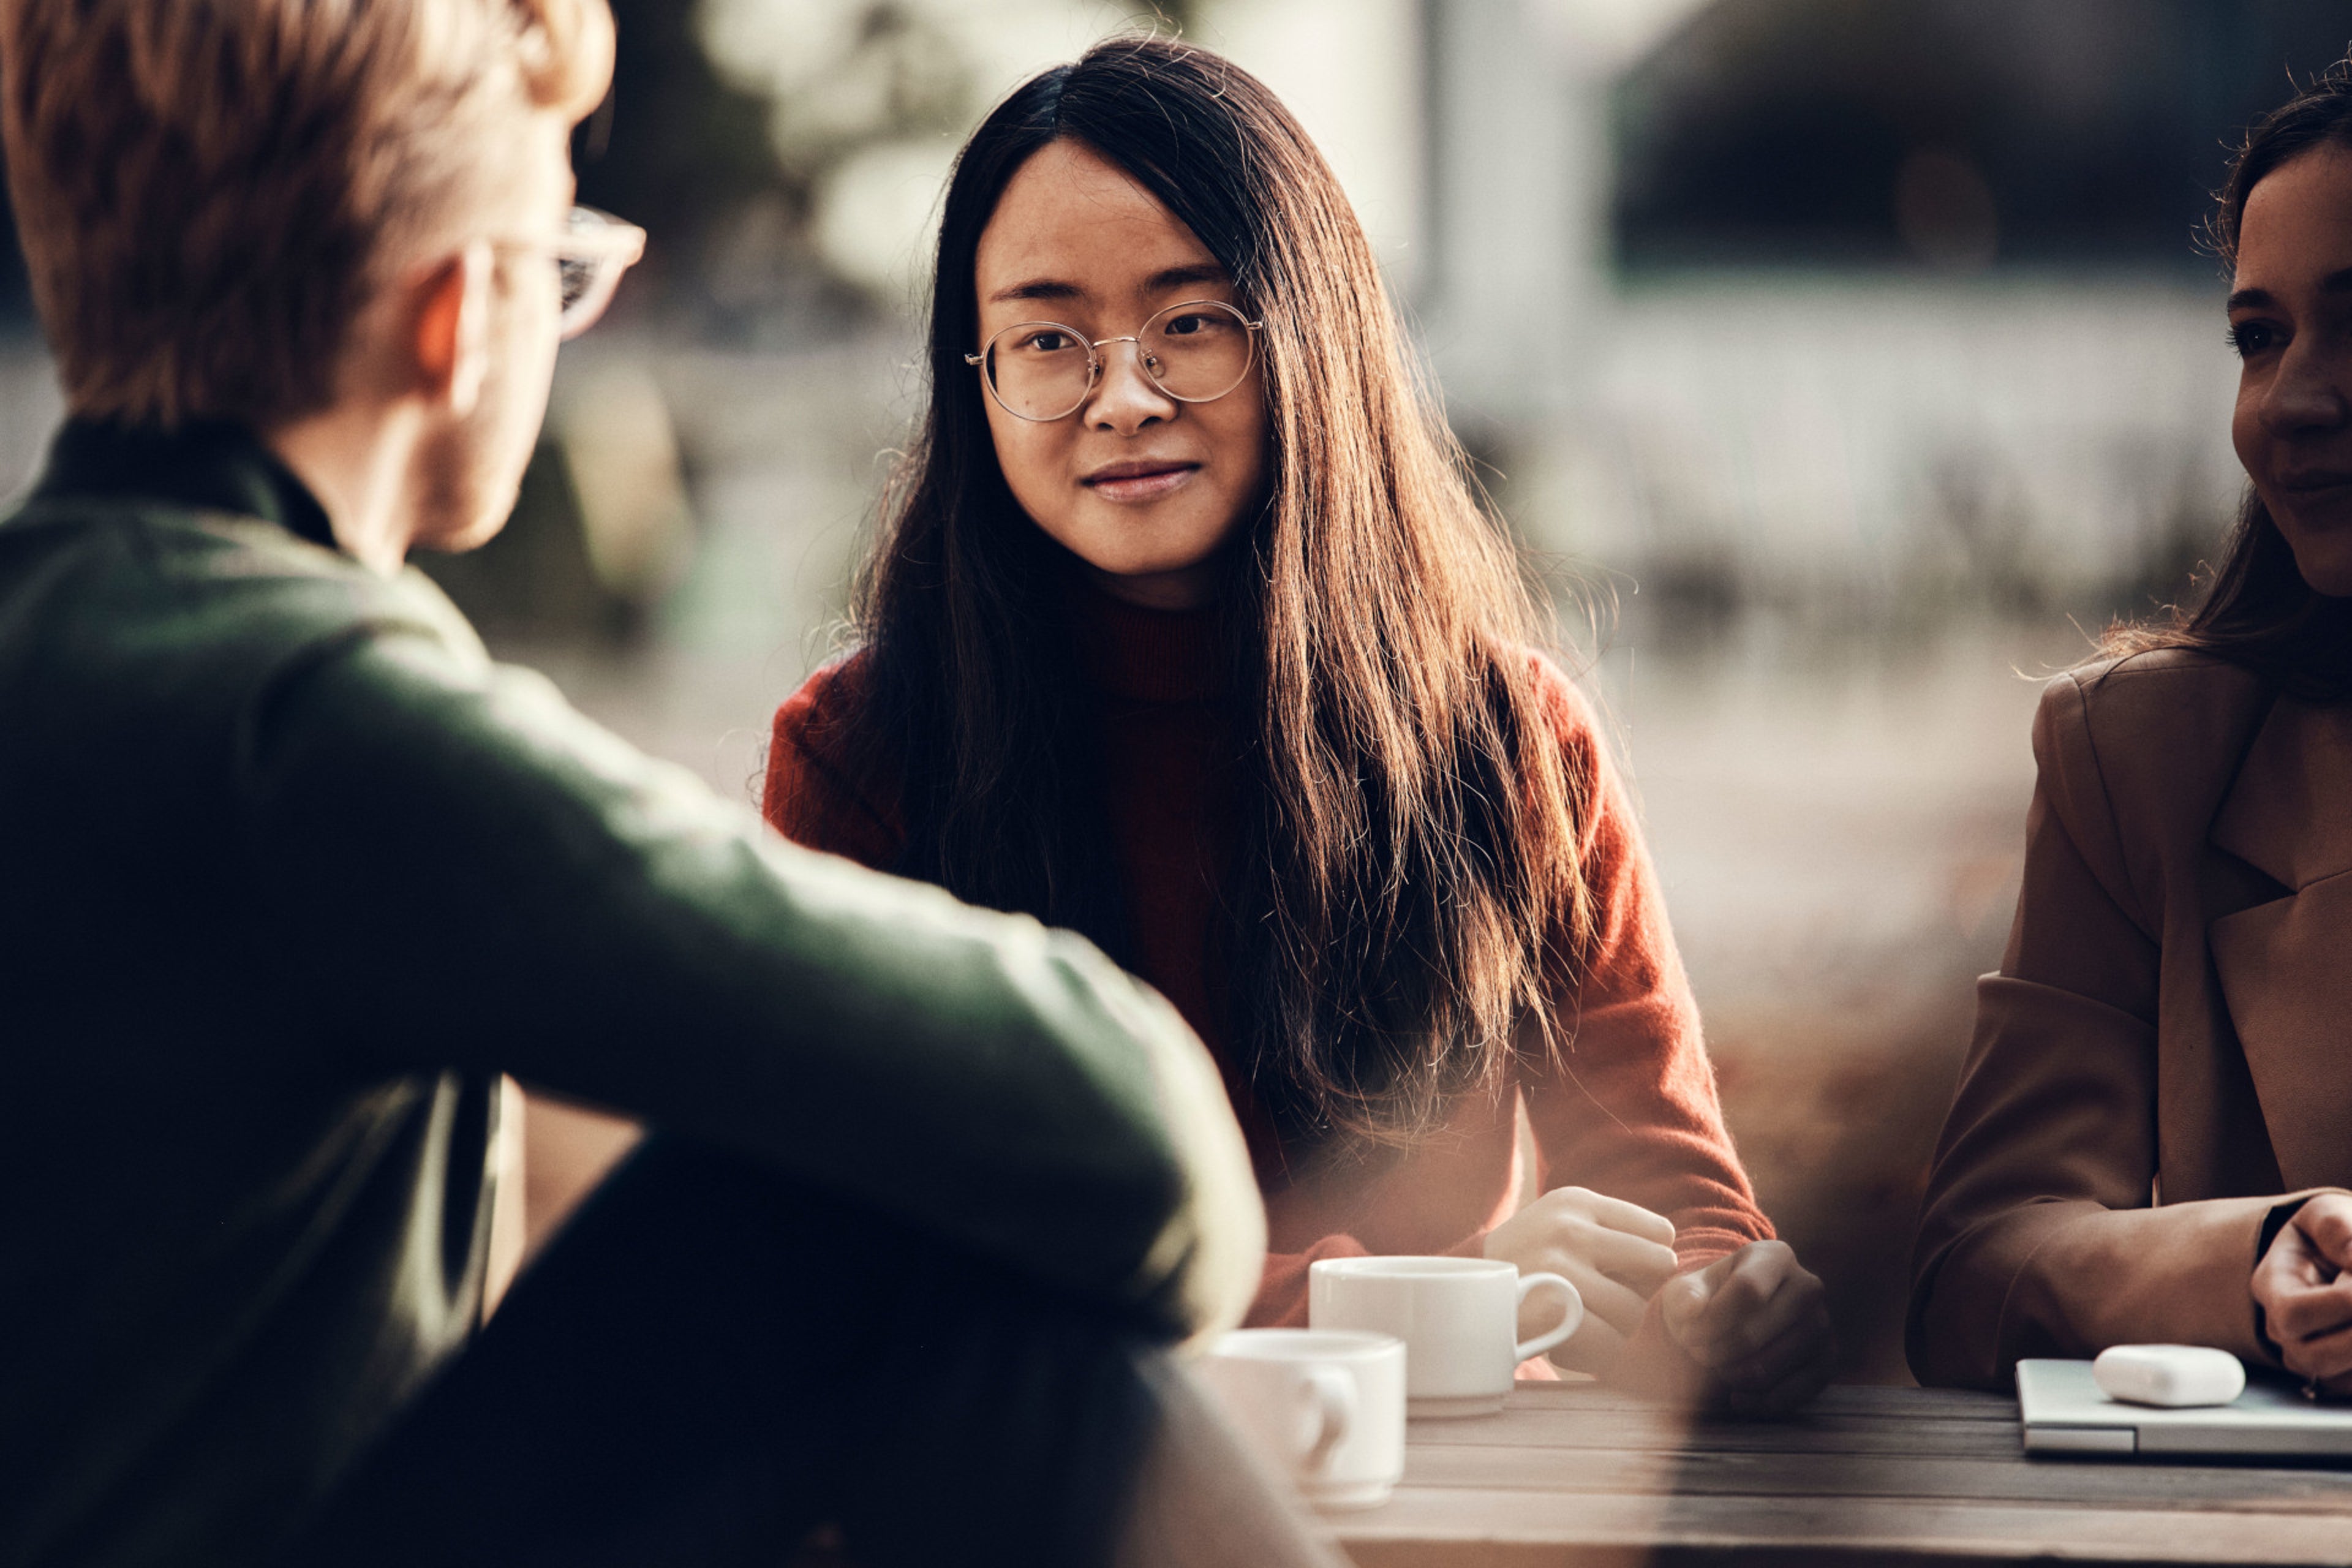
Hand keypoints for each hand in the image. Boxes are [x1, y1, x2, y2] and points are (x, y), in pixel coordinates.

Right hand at [1483, 1187, 1678, 1375]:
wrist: (1466, 1289)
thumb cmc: (1531, 1259)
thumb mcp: (1563, 1221)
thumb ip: (1613, 1231)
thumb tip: (1671, 1264)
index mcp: (1577, 1201)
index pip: (1660, 1232)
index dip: (1651, 1258)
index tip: (1629, 1271)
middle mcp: (1569, 1230)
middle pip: (1658, 1267)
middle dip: (1645, 1289)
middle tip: (1618, 1300)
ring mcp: (1559, 1272)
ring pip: (1636, 1310)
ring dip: (1626, 1325)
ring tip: (1598, 1323)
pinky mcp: (1552, 1315)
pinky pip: (1612, 1342)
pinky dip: (1609, 1352)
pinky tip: (1589, 1345)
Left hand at [1655, 1240, 1835, 1415]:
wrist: (1737, 1318)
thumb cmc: (1710, 1299)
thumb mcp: (1689, 1289)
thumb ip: (1684, 1296)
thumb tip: (1692, 1310)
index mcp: (1775, 1256)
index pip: (1748, 1290)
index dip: (1712, 1320)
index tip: (1688, 1333)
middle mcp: (1808, 1286)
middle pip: (1752, 1334)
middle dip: (1713, 1353)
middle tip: (1697, 1353)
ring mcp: (1822, 1325)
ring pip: (1768, 1368)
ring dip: (1730, 1376)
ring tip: (1715, 1367)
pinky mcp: (1827, 1360)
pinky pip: (1793, 1393)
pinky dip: (1760, 1403)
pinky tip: (1737, 1398)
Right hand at [2252, 1194, 2351, 1389]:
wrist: (2333, 1262)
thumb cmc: (2332, 1237)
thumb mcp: (2329, 1215)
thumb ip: (2338, 1229)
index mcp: (2270, 1285)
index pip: (2293, 1312)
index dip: (2342, 1304)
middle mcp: (2282, 1329)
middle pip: (2312, 1357)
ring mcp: (2309, 1357)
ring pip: (2339, 1381)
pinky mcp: (2337, 1376)